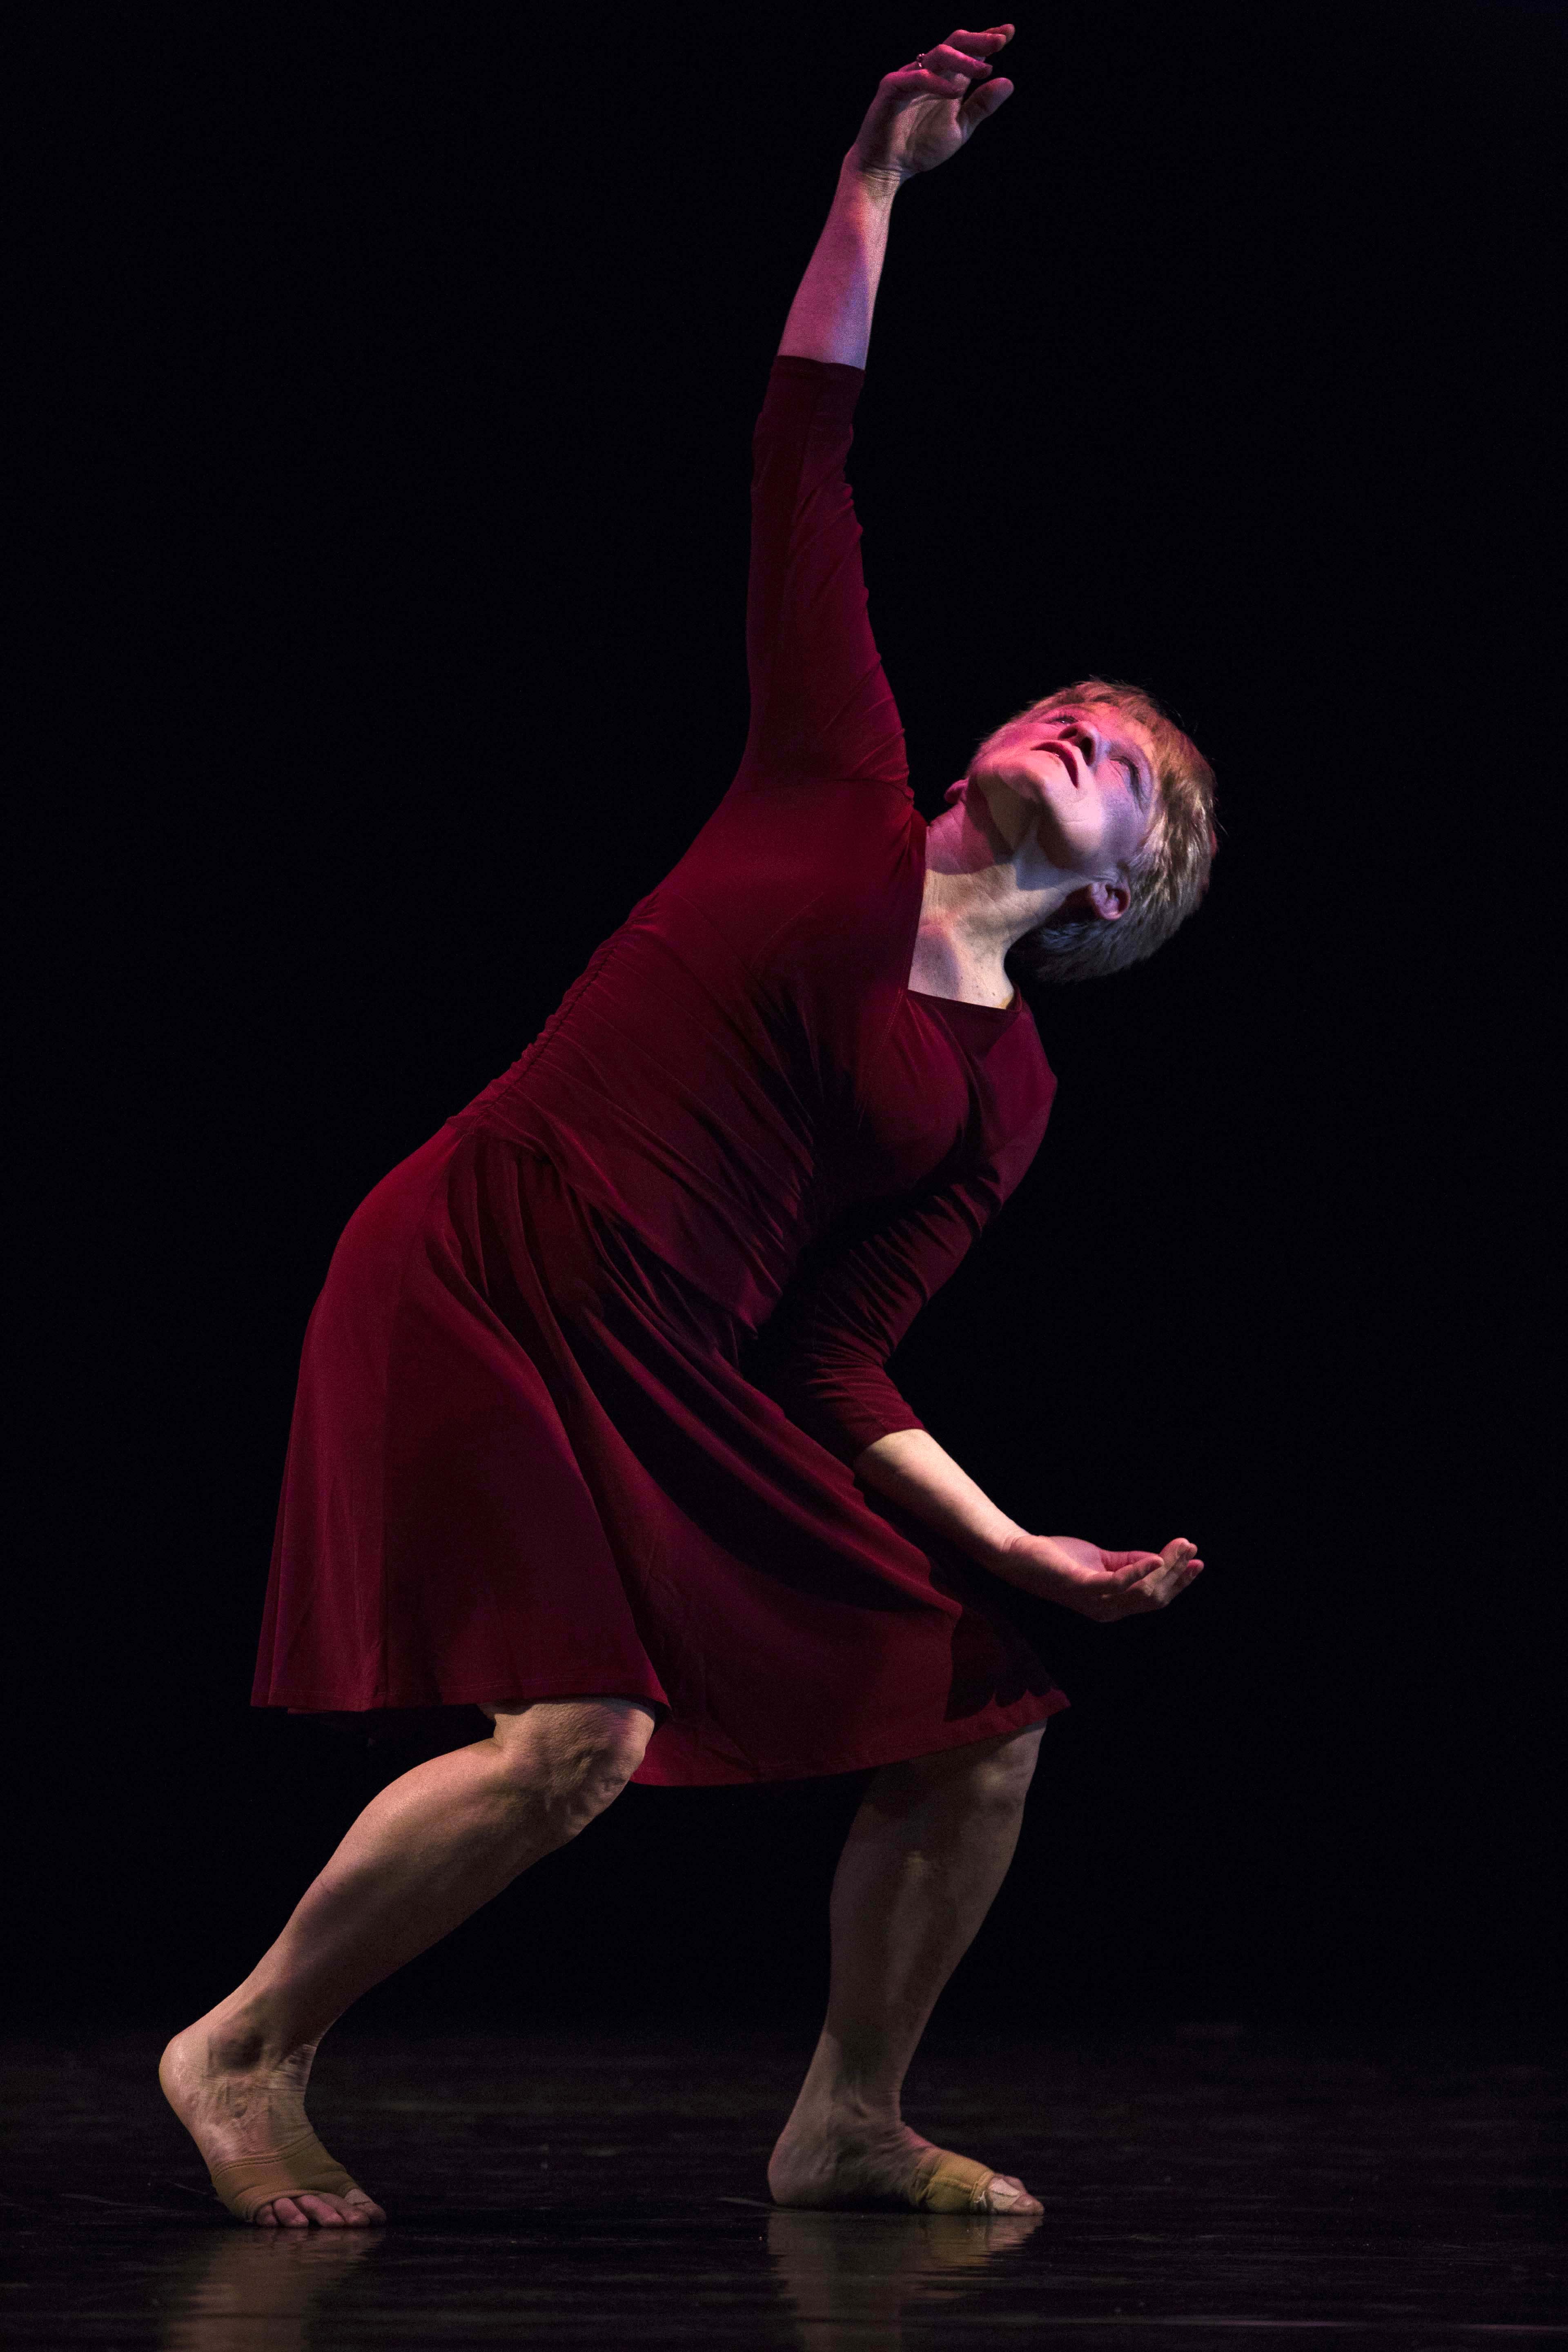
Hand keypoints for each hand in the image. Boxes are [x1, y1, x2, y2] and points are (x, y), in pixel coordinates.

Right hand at [849, 25, 1016, 184]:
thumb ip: (981, 106)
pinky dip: (935, 83)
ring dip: (962, 59)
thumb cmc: (920, 148)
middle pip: (954, 44)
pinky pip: (915, 78)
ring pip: (937, 55)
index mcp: (946, 79)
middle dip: (978, 41)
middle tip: (1000, 41)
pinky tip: (954, 92)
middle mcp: (929, 73)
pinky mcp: (891, 88)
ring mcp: (909, 78)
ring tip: (983, 70)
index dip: (987, 40)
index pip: (968, 51)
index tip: (1008, 33)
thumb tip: (1008, 82)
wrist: (886, 169)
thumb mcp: (960, 129)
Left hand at [992, 1533, 1204, 1621]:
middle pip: (1154, 1597)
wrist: (1021, 1554)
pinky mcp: (1083, 1587)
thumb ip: (1130, 1562)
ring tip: (1180, 1546)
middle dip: (1177, 1572)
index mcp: (1114, 1605)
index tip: (1197, 1561)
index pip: (1155, 1598)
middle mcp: (1108, 1610)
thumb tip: (1160, 1558)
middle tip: (1191, 1547)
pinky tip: (1155, 1558)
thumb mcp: (1103, 1561)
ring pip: (1142, 1591)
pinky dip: (1139, 1571)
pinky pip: (1117, 1584)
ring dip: (1166, 1567)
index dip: (1179, 1581)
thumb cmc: (1059, 1558)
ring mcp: (1095, 1602)